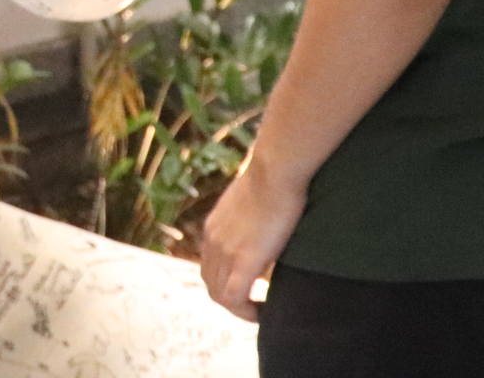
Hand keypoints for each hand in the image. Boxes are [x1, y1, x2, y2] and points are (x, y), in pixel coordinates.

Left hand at [201, 152, 306, 321]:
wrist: (274, 170)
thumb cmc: (272, 178)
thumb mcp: (252, 198)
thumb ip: (250, 213)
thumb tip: (266, 213)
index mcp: (213, 228)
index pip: (209, 265)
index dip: (226, 282)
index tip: (250, 290)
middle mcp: (212, 241)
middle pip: (210, 283)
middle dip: (231, 300)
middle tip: (256, 306)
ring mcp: (225, 251)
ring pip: (219, 294)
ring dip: (238, 308)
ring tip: (260, 311)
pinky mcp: (244, 259)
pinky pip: (234, 297)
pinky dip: (245, 311)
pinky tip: (263, 312)